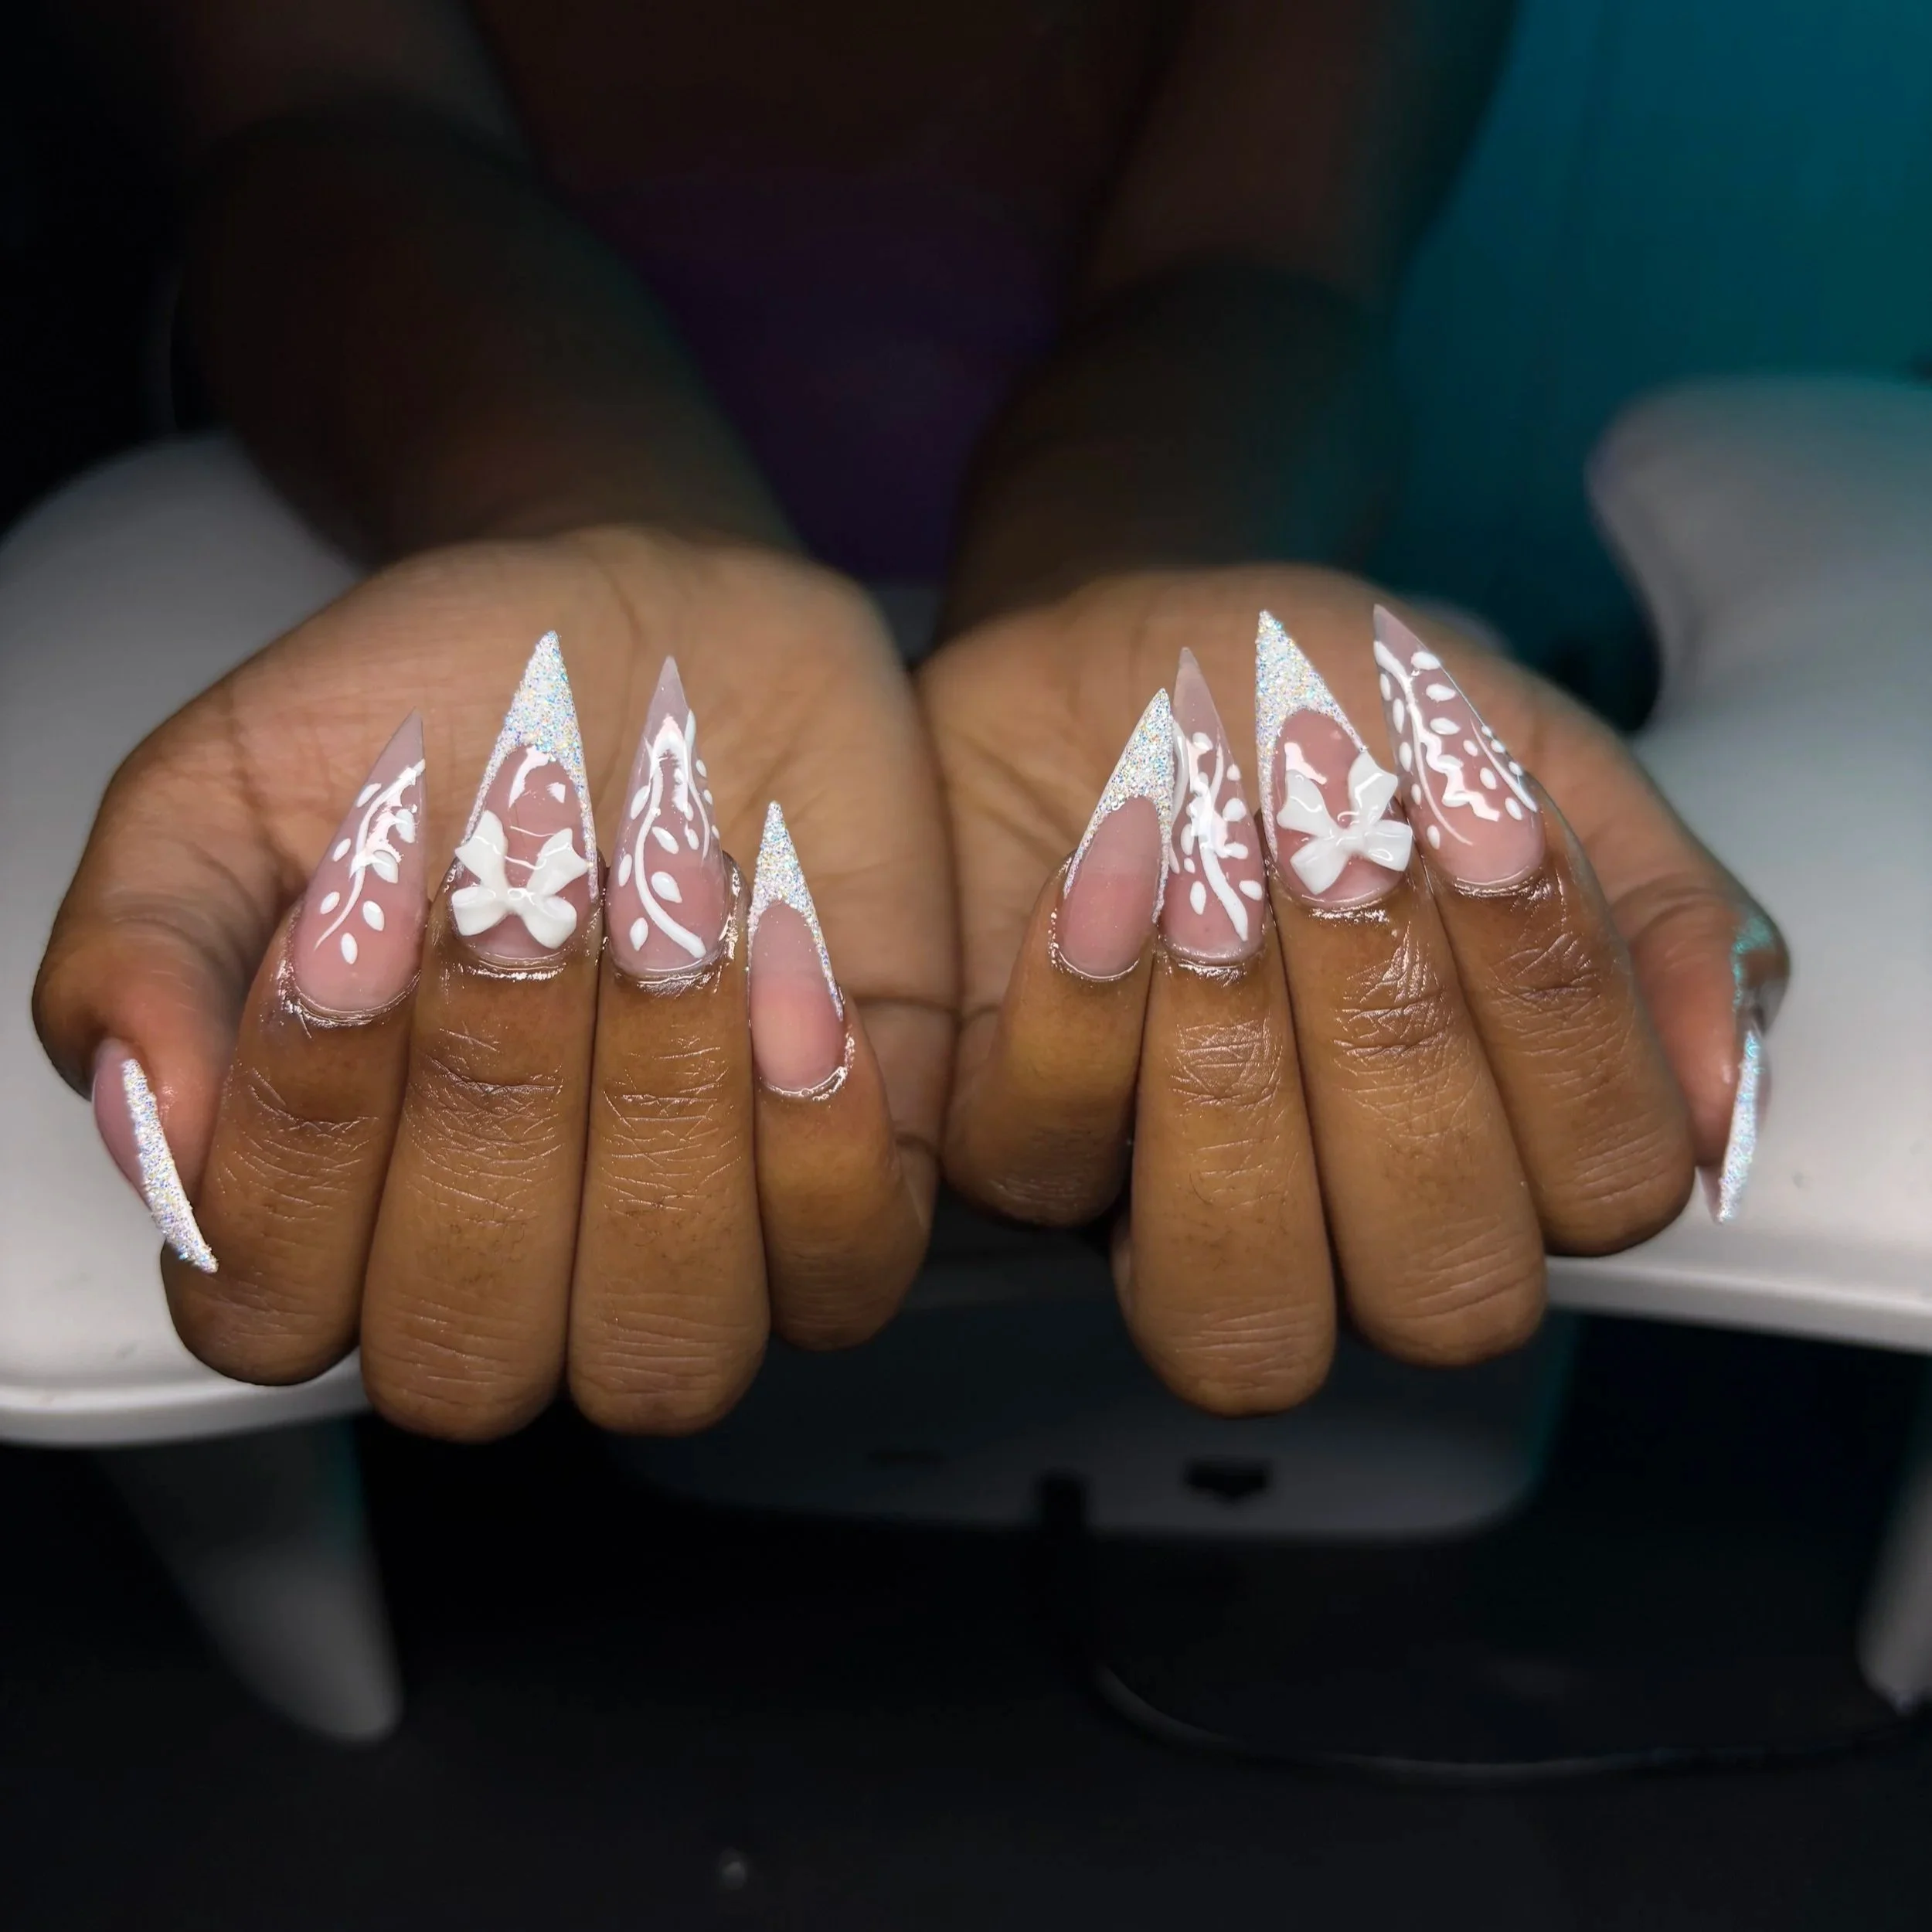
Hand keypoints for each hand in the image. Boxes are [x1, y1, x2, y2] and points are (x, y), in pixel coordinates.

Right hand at [35, 528, 953, 1437]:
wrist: (666, 624)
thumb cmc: (457, 709)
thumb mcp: (246, 777)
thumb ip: (153, 942)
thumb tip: (147, 1116)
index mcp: (335, 1198)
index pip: (275, 1312)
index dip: (308, 1137)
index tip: (355, 920)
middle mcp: (511, 1255)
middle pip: (472, 1357)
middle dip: (493, 1107)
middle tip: (522, 901)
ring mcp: (689, 1242)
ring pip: (667, 1350)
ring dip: (663, 1120)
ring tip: (671, 913)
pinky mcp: (846, 1188)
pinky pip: (847, 1274)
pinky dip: (821, 1137)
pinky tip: (793, 965)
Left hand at [920, 567, 1783, 1411]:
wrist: (1133, 649)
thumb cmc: (1332, 713)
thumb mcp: (1526, 759)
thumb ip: (1652, 913)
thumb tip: (1722, 1089)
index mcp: (1503, 1132)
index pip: (1601, 1192)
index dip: (1561, 1027)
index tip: (1488, 826)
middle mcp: (1352, 1214)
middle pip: (1441, 1292)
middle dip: (1401, 1051)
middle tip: (1347, 856)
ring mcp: (1174, 1211)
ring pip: (1237, 1317)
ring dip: (1241, 1086)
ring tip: (1223, 888)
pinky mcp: (1020, 1157)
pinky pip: (1042, 1171)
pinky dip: (1079, 1019)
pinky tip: (1102, 874)